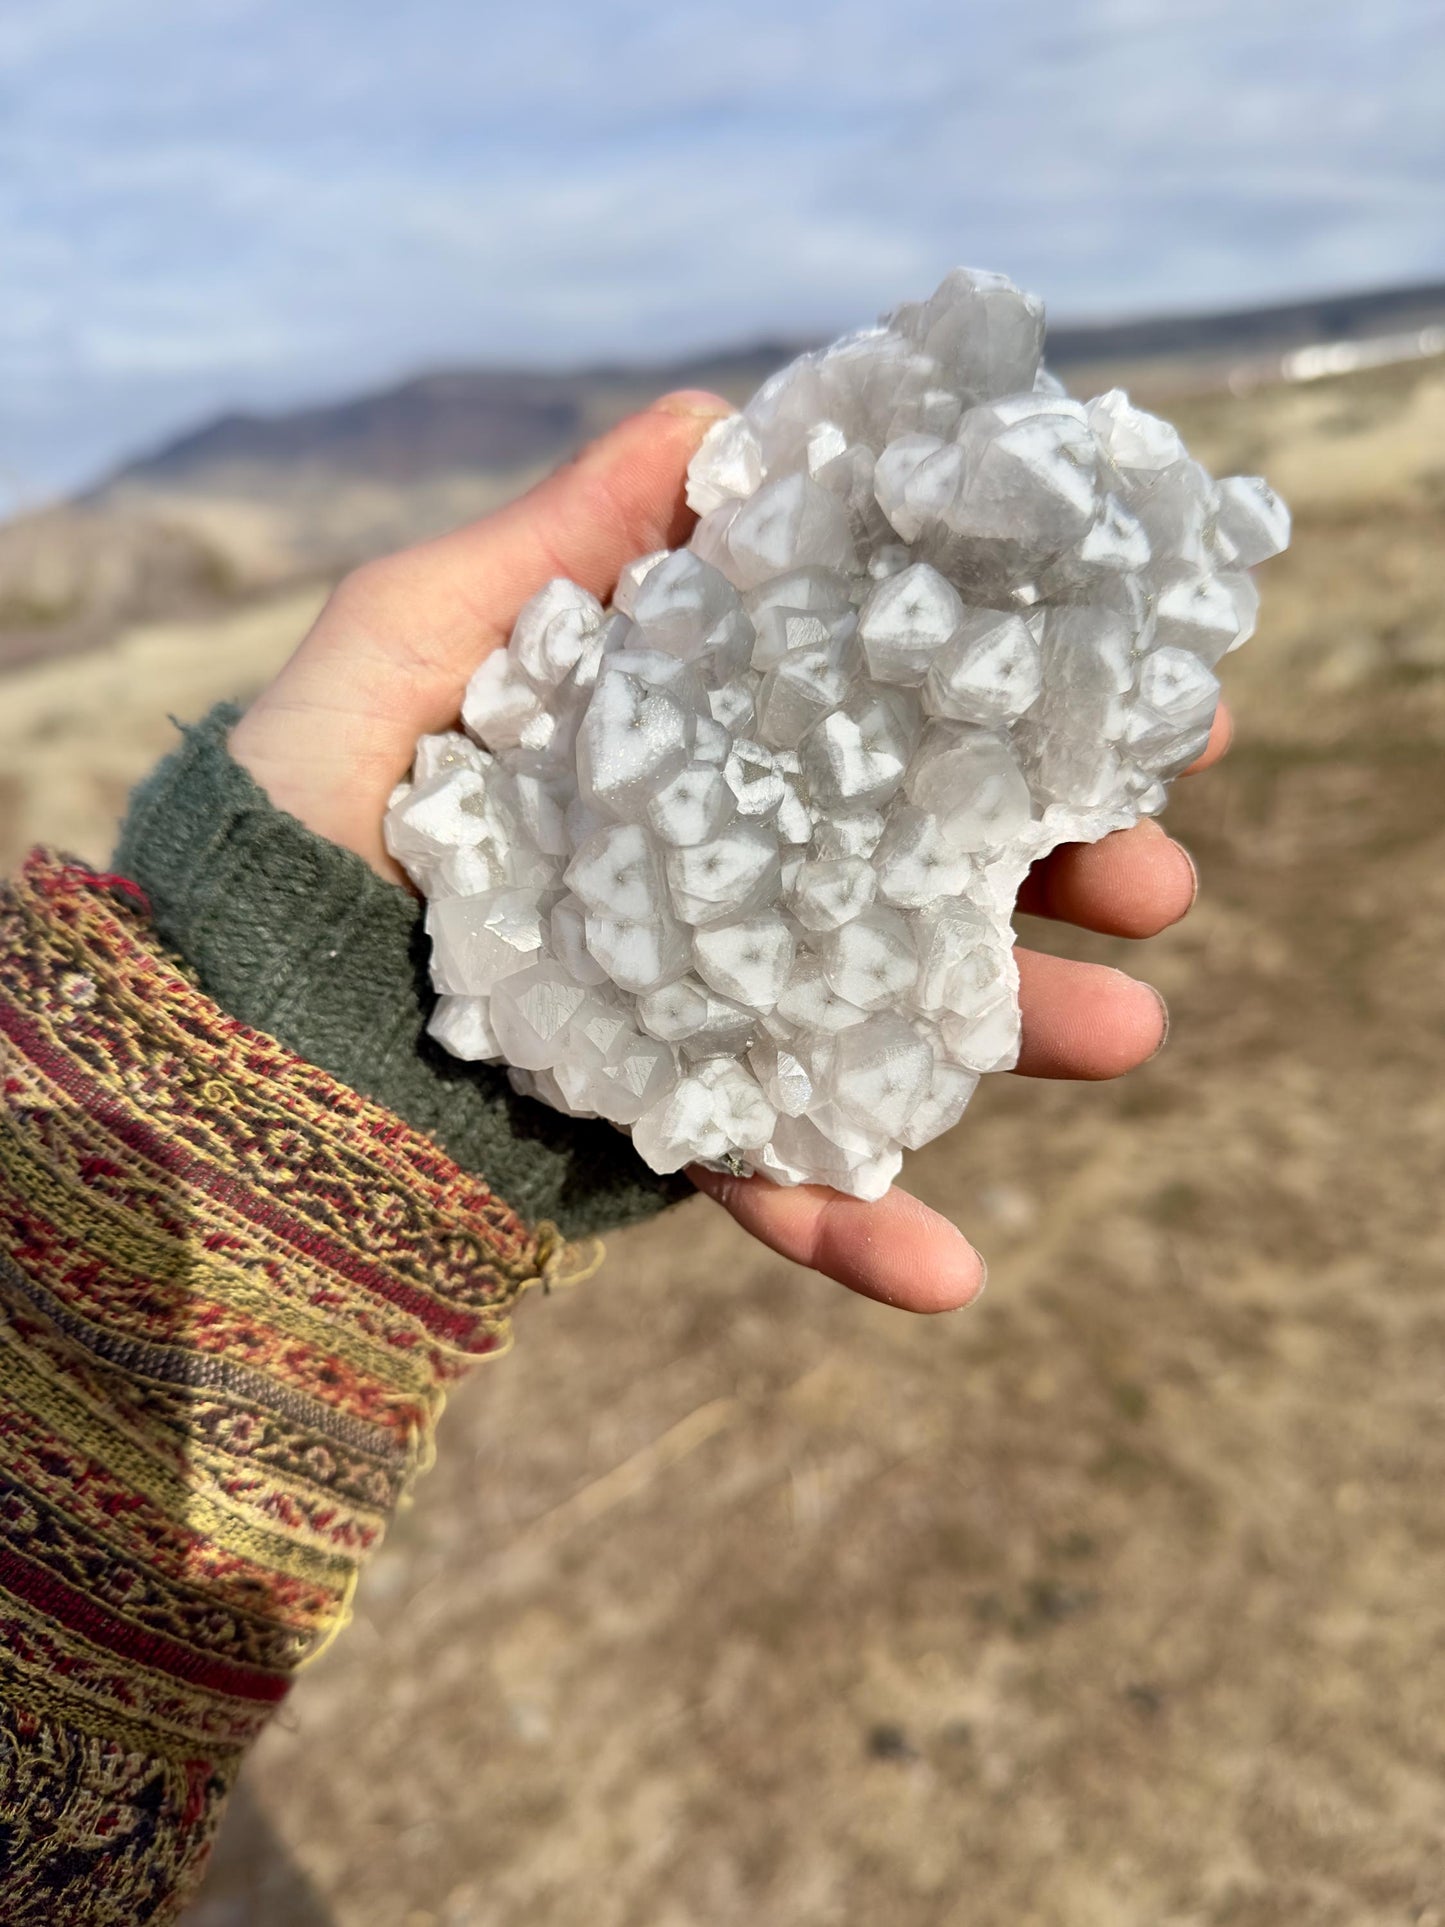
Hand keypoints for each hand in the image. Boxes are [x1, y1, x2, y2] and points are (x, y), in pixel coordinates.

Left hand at [232, 392, 1228, 1315]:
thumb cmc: (301, 806)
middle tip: (1158, 864)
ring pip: (887, 1016)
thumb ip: (554, 545)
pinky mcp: (658, 1127)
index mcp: (680, 742)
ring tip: (1125, 1032)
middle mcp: (712, 867)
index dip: (998, 689)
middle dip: (1052, 862)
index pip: (871, 705)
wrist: (222, 1024)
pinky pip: (772, 1176)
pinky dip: (857, 1223)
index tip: (1126, 674)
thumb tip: (711, 416)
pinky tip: (947, 1273)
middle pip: (915, 861)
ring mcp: (700, 1001)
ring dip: (1017, 1033)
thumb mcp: (410, 639)